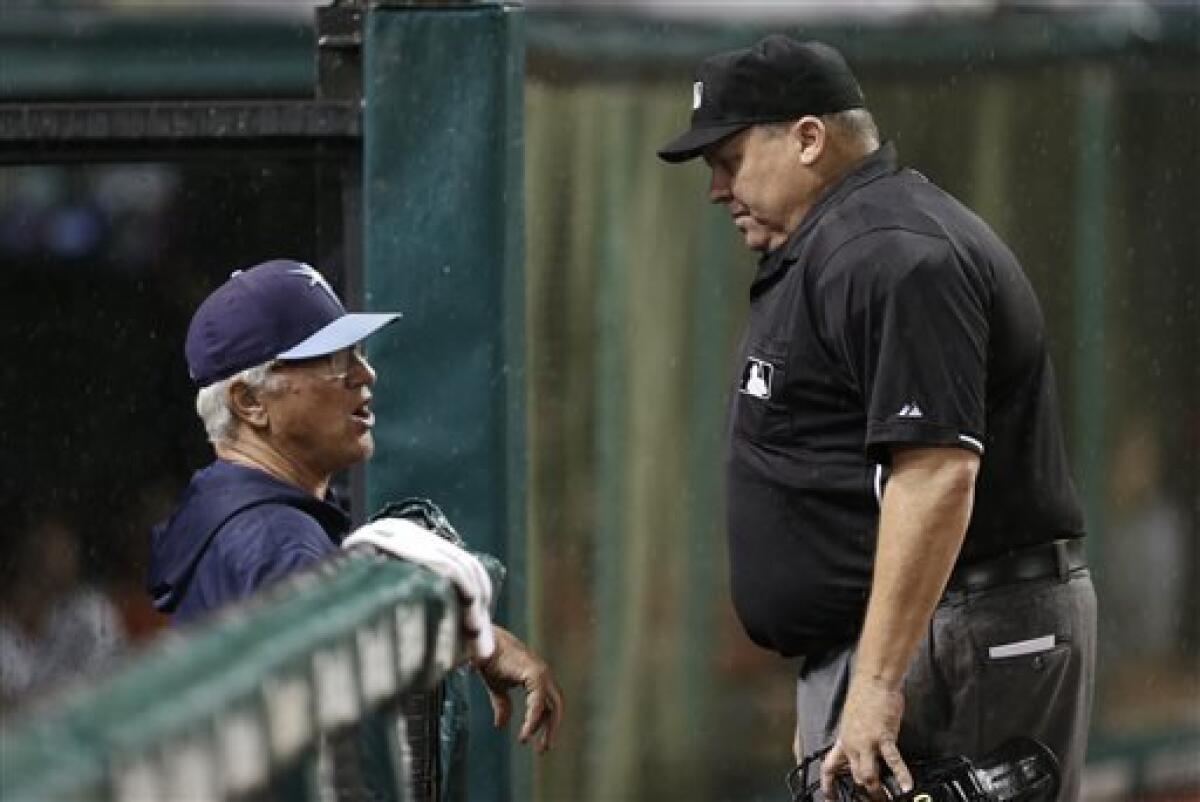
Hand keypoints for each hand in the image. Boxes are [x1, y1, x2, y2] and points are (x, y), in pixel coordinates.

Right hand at [473, 625, 563, 752]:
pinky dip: (533, 720)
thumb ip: (503, 705)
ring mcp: (542, 673)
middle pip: (556, 705)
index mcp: (538, 677)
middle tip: (544, 748)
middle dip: (551, 728)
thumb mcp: (498, 688)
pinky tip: (526, 733)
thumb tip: (501, 725)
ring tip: (537, 745)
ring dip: (546, 727)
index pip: (548, 703)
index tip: (534, 740)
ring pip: (552, 705)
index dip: (544, 723)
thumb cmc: (491, 661)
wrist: (483, 646)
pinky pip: (538, 703)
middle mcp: (544, 674)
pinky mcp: (535, 674)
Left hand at [820, 676, 911, 800]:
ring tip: (887, 799)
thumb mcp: (852, 721)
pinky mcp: (883, 737)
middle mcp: (852, 745)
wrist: (873, 682)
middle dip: (864, 793)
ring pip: (868, 775)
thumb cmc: (864, 697)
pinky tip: (908, 786)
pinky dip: (901, 775)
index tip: (830, 799)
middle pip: (855, 777)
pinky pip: (892, 761)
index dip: (828, 786)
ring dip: (878, 791)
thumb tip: (862, 752)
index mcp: (843, 741)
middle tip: (873, 801)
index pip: (829, 768)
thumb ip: (855, 739)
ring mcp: (867, 743)